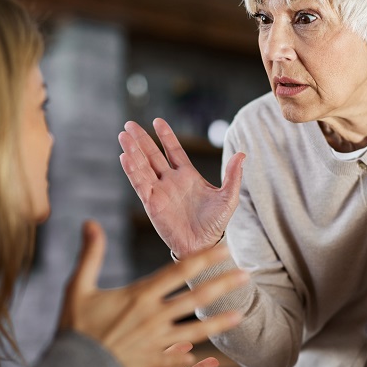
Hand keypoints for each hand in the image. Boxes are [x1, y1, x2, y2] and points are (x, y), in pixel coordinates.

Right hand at [59, 220, 246, 366]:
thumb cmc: (76, 327)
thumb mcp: (78, 287)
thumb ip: (90, 254)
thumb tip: (89, 222)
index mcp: (139, 295)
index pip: (179, 272)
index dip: (204, 259)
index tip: (223, 250)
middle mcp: (154, 316)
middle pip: (196, 297)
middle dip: (223, 285)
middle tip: (246, 275)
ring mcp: (158, 341)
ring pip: (198, 330)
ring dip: (220, 321)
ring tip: (241, 314)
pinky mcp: (156, 361)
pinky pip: (182, 355)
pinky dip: (196, 352)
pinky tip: (212, 352)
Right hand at [119, 118, 245, 257]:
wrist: (203, 245)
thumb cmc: (215, 224)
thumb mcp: (228, 197)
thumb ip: (233, 175)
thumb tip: (242, 153)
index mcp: (187, 176)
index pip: (173, 151)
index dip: (165, 136)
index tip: (157, 121)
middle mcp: (171, 181)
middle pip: (152, 155)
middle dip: (141, 140)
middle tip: (129, 124)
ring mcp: (160, 191)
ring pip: (143, 167)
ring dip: (133, 151)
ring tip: (123, 136)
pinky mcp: (152, 203)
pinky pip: (140, 184)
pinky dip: (132, 170)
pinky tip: (125, 157)